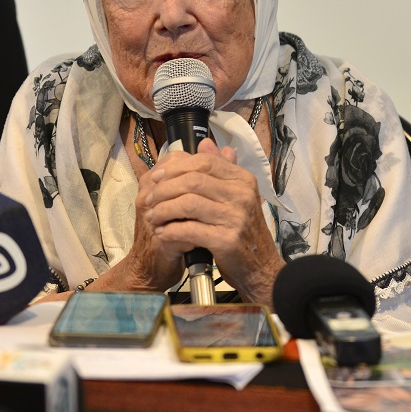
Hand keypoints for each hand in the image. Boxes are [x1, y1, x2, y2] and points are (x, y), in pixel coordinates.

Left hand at [143, 138, 284, 304]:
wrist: (261, 268)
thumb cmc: (244, 233)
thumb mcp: (237, 197)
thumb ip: (221, 170)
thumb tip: (205, 143)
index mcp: (243, 180)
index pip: (205, 162)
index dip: (176, 167)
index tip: (156, 177)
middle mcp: (242, 195)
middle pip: (193, 180)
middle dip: (164, 188)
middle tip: (149, 199)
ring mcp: (236, 217)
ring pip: (188, 203)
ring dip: (163, 209)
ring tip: (152, 216)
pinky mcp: (226, 240)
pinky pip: (188, 229)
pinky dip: (170, 230)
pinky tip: (162, 233)